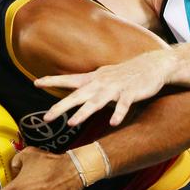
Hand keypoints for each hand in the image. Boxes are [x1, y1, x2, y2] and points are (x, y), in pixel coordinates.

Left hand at [35, 48, 173, 127]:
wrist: (152, 66)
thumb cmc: (126, 75)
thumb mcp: (104, 78)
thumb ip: (90, 87)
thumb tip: (75, 95)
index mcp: (94, 79)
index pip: (69, 80)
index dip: (53, 80)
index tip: (36, 83)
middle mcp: (101, 83)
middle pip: (78, 96)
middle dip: (61, 107)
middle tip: (47, 118)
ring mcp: (116, 88)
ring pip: (97, 102)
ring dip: (84, 112)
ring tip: (72, 123)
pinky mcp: (131, 93)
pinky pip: (123, 105)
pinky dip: (118, 114)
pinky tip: (113, 123)